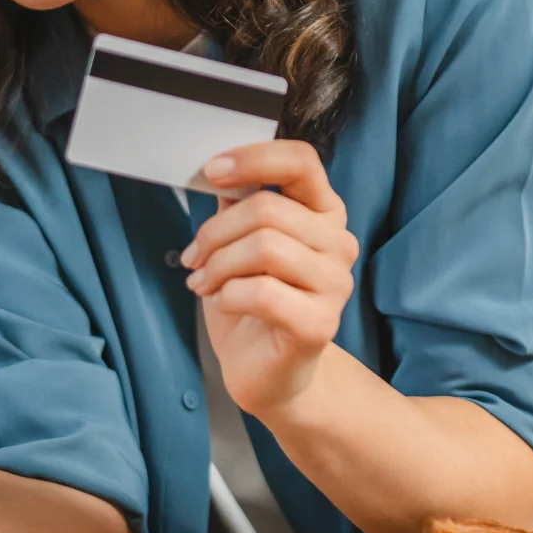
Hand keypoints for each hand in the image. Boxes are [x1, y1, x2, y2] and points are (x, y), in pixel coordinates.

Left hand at [182, 140, 359, 417]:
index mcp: (322, 213)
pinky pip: (262, 292)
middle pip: (266, 209)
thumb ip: (237, 205)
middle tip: (194, 257)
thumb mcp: (239, 244)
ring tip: (205, 283)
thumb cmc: (253, 305)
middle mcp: (338, 243)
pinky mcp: (320, 323)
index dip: (254, 159)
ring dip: (219, 265)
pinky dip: (228, 295)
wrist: (268, 373)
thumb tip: (217, 170)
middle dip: (215, 232)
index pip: (301, 161)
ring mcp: (335, 284)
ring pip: (263, 246)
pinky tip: (223, 303)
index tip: (212, 172)